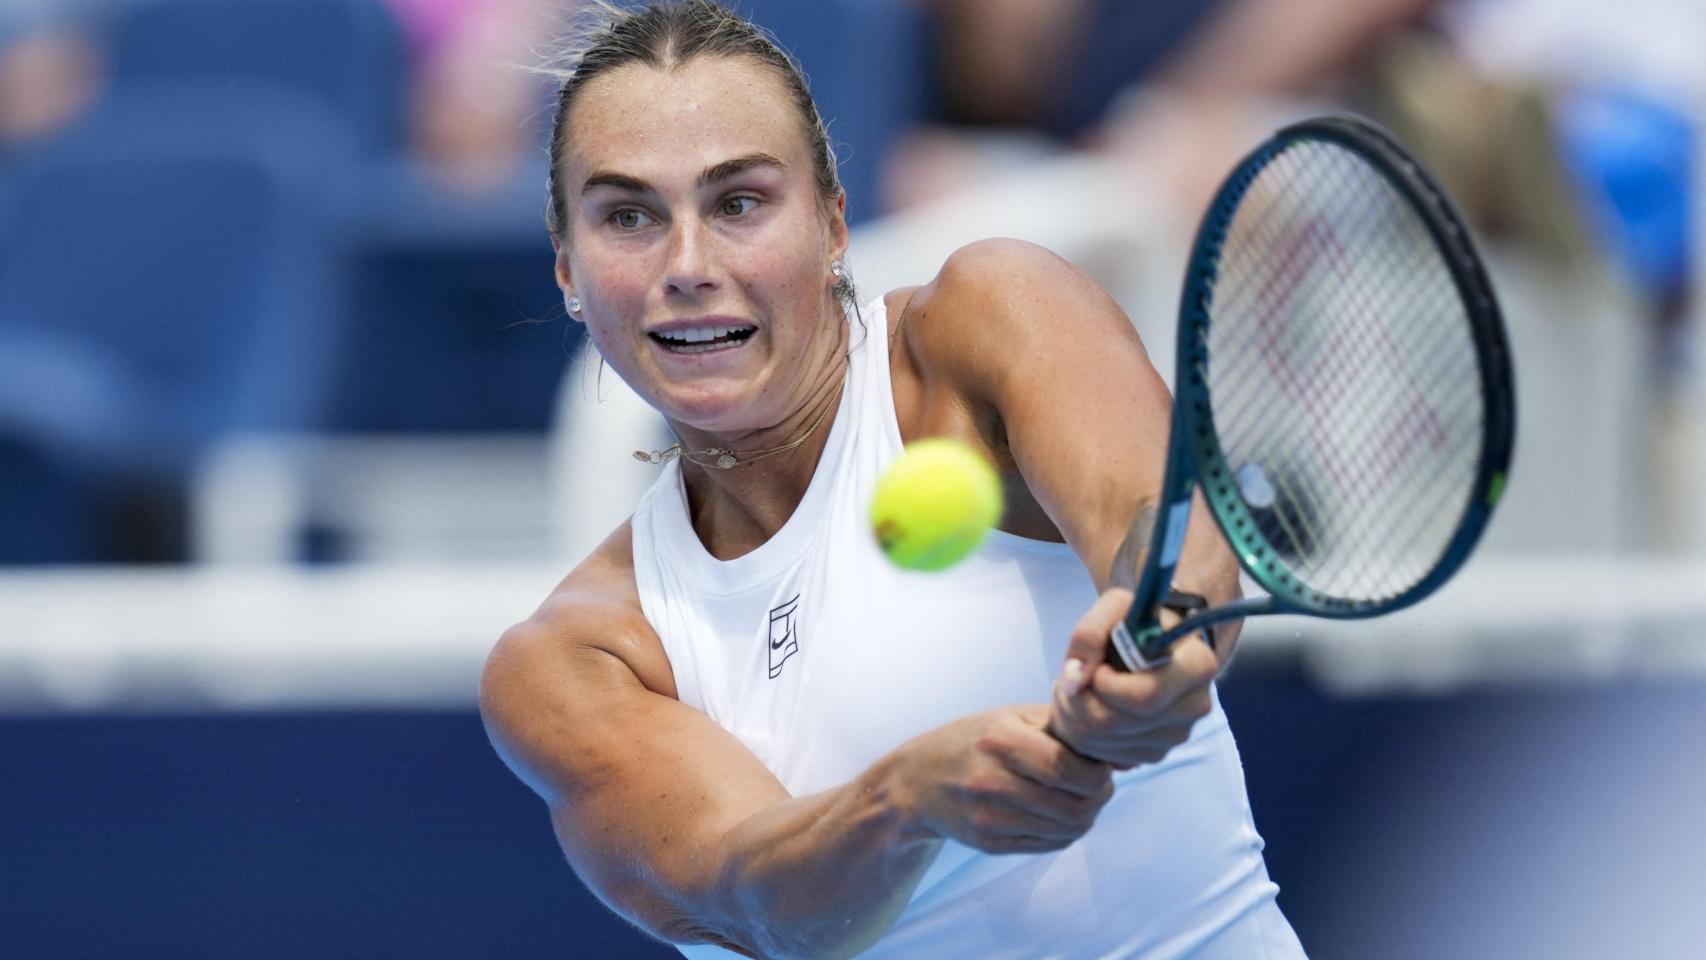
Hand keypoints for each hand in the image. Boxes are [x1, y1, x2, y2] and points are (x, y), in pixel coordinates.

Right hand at [890, 705, 1113, 854]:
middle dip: (1099, 797)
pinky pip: (1048, 844)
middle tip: (1099, 785)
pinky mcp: (989, 844)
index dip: (1098, 773)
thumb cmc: (973, 741)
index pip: (1068, 769)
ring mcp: (989, 818)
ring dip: (1087, 816)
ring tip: (1081, 798)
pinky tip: (1058, 813)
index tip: (1102, 766)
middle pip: (1073, 806)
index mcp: (999, 741)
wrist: (917, 781)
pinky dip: (1065, 831)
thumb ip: (1062, 727)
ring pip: (1066, 830)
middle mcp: (991, 781)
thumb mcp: (1010, 717)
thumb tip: (1119, 749)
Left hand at [1047, 588, 1219, 768]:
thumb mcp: (1115, 607)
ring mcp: (1177, 734)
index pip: (1144, 696)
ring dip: (1073, 716)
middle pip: (1117, 723)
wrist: (1154, 643)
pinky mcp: (1157, 752)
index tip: (1096, 668)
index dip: (1105, 686)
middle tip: (1067, 680)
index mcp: (1197, 665)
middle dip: (1078, 702)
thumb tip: (1075, 679)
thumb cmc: (1137, 622)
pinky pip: (1107, 755)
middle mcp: (1195, 705)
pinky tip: (1085, 708)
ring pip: (1105, 742)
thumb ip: (1089, 633)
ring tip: (1073, 690)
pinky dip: (1082, 735)